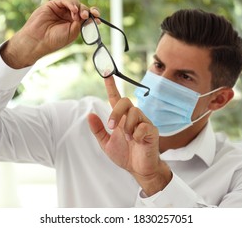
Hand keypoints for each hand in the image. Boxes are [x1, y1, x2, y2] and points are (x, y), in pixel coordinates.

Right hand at [1, 0, 99, 68]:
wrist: (39, 40)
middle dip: (87, 10)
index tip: (98, 17)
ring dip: (79, 7)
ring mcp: (61, 10)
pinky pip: (66, 0)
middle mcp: (68, 16)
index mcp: (74, 24)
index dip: (93, 14)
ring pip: (75, 1)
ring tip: (78, 15)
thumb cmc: (54, 40)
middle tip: (87, 15)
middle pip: (82, 7)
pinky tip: (73, 10)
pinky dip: (71, 3)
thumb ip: (81, 22)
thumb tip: (88, 14)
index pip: (87, 15)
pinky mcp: (53, 5)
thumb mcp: (73, 32)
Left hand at [87, 76, 171, 195]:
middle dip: (116, 112)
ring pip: (134, 112)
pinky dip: (137, 136)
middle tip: (112, 127)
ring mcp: (144, 123)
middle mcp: (133, 117)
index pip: (116, 98)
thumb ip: (98, 130)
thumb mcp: (106, 144)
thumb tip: (89, 114)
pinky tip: (138, 142)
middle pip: (125, 101)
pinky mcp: (152, 131)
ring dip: (127, 127)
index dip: (111, 85)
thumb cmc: (125, 155)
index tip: (106, 72)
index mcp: (122, 118)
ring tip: (128, 139)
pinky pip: (143, 127)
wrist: (139, 169)